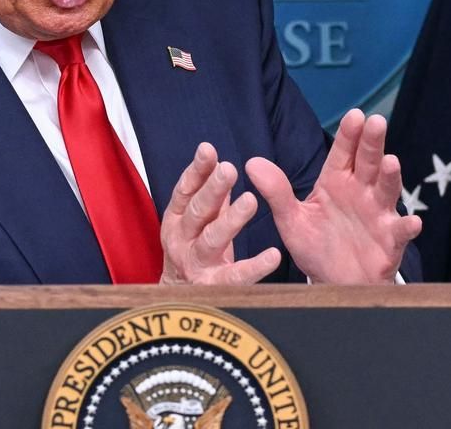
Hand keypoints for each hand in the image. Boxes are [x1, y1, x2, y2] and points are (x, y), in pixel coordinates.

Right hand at [158, 142, 281, 284]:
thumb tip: (222, 163)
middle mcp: (181, 240)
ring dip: (231, 220)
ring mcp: (195, 264)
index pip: (185, 191)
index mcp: (177, 219)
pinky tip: (273, 255)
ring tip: (251, 201)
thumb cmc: (194, 250)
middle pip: (198, 211)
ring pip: (212, 240)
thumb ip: (213, 197)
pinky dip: (254, 266)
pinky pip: (235, 276)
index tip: (208, 150)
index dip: (196, 170)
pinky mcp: (213, 287)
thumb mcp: (200, 221)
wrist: (178, 300)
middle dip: (213, 189)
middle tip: (229, 169)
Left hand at [246, 109, 421, 283]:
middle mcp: (361, 192)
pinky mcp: (389, 241)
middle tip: (376, 122)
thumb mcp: (291, 220)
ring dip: (390, 177)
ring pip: (386, 190)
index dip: (349, 135)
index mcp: (336, 182)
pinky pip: (399, 232)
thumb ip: (276, 192)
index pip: (343, 153)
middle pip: (368, 162)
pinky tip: (412, 222)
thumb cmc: (316, 246)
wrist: (333, 282)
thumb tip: (252, 163)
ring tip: (391, 162)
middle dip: (372, 142)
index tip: (354, 115)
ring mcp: (378, 214)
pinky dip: (407, 226)